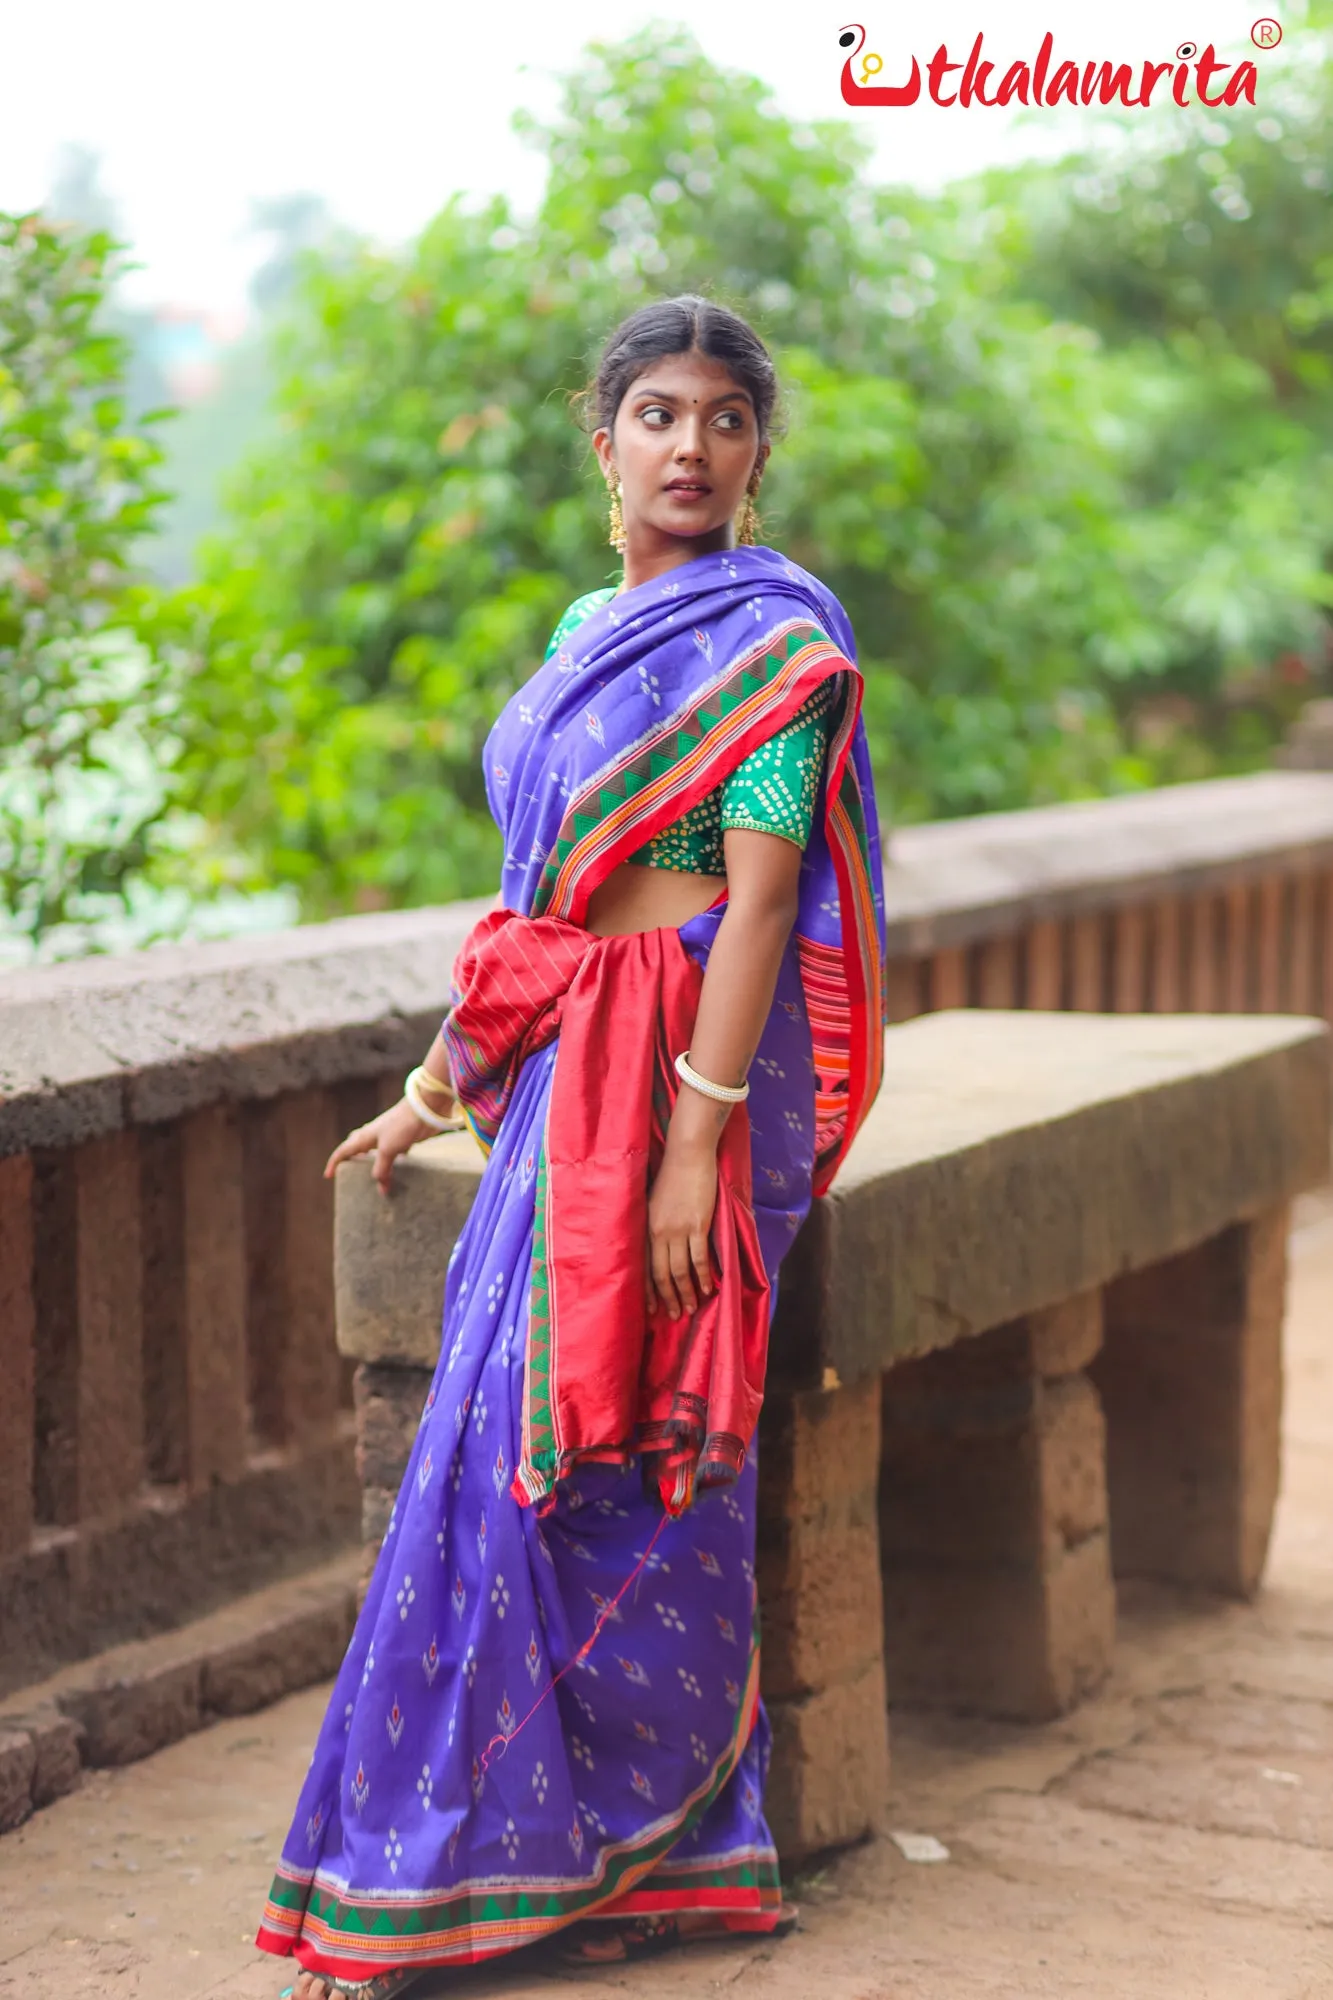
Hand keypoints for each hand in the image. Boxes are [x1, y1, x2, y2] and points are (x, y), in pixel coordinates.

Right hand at [324, 1098, 437, 1197]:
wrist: (425, 1109)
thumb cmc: (401, 1126)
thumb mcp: (388, 1150)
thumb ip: (382, 1169)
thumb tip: (381, 1189)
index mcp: (364, 1136)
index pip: (343, 1151)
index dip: (334, 1163)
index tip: (328, 1176)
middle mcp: (373, 1135)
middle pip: (356, 1146)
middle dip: (350, 1157)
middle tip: (348, 1171)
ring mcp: (388, 1136)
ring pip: (374, 1150)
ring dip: (371, 1161)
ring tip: (371, 1174)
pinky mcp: (403, 1138)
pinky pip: (393, 1152)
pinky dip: (392, 1161)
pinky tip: (398, 1168)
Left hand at [645, 1136, 717, 1319]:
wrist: (687, 1155)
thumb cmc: (673, 1176)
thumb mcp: (654, 1203)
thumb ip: (656, 1226)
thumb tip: (660, 1246)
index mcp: (647, 1227)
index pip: (644, 1267)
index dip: (649, 1290)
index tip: (652, 1309)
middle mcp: (659, 1232)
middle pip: (662, 1274)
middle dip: (669, 1298)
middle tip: (676, 1315)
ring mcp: (678, 1229)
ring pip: (680, 1270)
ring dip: (686, 1292)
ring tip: (692, 1308)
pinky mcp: (698, 1225)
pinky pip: (699, 1257)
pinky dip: (702, 1276)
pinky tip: (707, 1288)